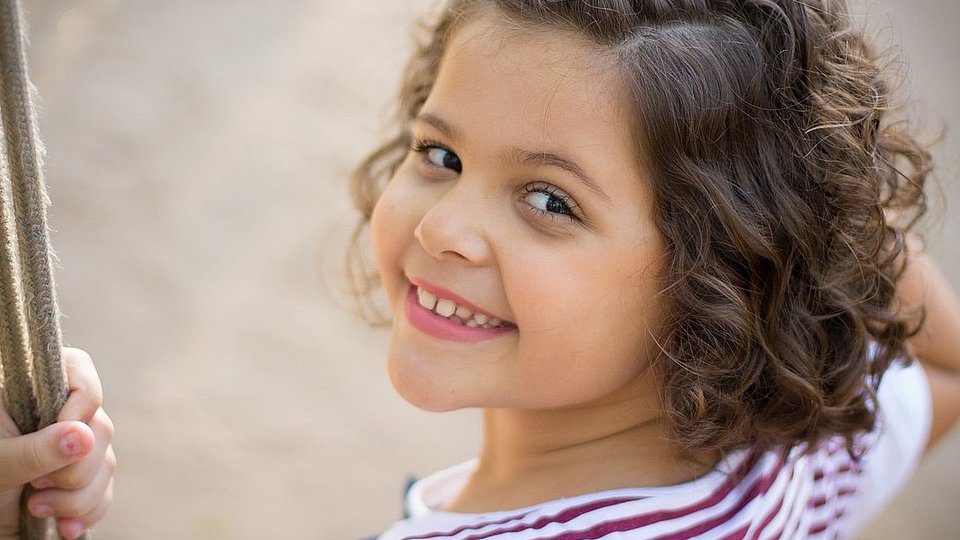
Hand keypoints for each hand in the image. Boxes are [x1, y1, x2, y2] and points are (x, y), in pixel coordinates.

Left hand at [0, 348, 114, 538]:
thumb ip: (35, 450)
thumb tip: (84, 436)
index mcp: (28, 390)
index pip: (79, 369)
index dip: (81, 403)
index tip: (63, 437)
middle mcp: (55, 412)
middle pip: (98, 426)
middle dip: (76, 467)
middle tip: (38, 485)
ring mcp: (70, 444)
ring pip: (105, 461)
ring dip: (79, 496)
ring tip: (37, 509)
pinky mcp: (77, 475)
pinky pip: (105, 487)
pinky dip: (89, 509)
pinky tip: (64, 526)